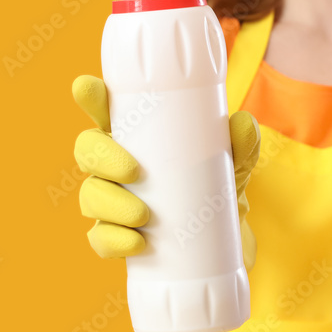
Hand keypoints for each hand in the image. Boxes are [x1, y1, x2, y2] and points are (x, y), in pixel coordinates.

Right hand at [71, 74, 260, 268]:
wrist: (224, 240)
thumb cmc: (216, 186)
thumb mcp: (232, 163)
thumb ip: (241, 143)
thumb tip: (243, 123)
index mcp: (135, 137)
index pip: (104, 111)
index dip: (91, 96)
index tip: (87, 88)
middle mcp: (115, 166)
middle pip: (88, 151)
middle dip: (103, 158)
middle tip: (134, 172)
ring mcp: (111, 202)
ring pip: (91, 196)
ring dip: (111, 204)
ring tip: (143, 215)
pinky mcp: (116, 238)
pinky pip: (101, 239)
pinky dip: (114, 241)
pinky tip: (135, 243)